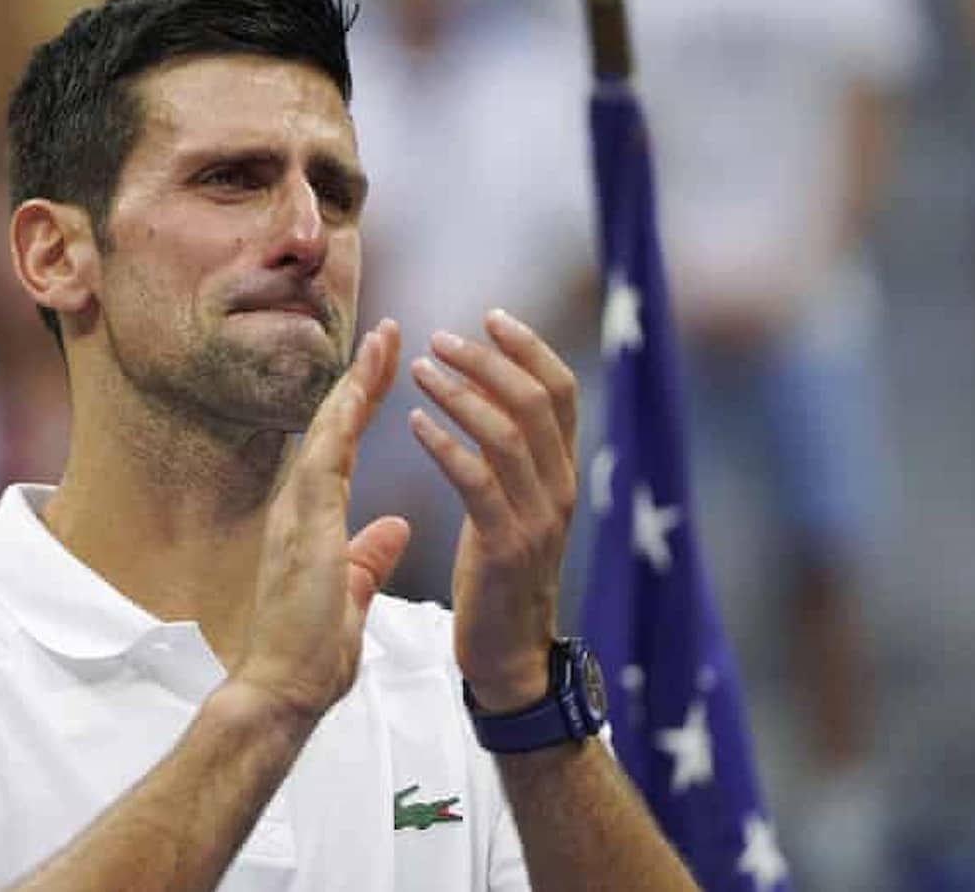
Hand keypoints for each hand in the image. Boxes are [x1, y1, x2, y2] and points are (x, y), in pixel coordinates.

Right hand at [233, 320, 411, 722]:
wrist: (280, 690)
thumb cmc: (308, 654)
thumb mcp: (349, 595)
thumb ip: (368, 558)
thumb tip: (395, 530)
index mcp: (311, 521)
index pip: (339, 448)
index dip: (362, 405)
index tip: (386, 367)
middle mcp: (297, 507)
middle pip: (331, 426)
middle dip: (360, 377)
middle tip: (387, 330)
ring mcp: (296, 512)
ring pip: (327, 430)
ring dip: (355, 382)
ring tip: (384, 338)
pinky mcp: (303, 525)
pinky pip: (324, 456)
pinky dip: (343, 418)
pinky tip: (363, 384)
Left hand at [408, 310, 579, 712]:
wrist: (508, 658)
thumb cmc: (498, 580)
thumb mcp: (511, 507)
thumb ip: (507, 456)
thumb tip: (490, 395)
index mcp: (562, 475)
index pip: (560, 392)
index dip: (529, 348)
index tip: (490, 317)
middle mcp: (560, 490)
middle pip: (537, 401)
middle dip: (489, 361)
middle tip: (442, 339)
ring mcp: (538, 519)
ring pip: (508, 434)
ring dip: (461, 394)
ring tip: (421, 370)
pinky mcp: (506, 549)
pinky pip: (478, 483)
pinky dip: (446, 445)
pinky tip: (413, 424)